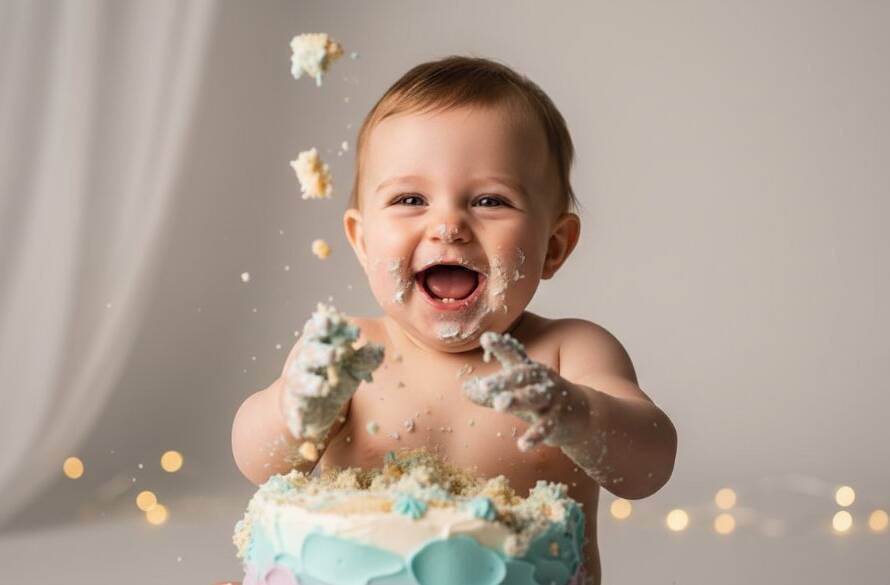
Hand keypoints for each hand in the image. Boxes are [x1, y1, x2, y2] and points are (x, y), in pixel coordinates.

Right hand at [282, 303, 383, 440]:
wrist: (312, 406)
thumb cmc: (335, 377)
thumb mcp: (354, 367)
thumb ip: (366, 357)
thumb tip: (379, 348)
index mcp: (320, 343)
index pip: (323, 329)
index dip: (335, 328)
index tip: (356, 332)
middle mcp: (305, 360)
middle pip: (311, 352)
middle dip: (322, 353)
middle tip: (337, 354)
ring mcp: (298, 383)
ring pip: (301, 380)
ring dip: (311, 384)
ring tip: (324, 388)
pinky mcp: (295, 406)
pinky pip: (294, 412)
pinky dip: (296, 419)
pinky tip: (301, 428)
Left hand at [463, 332, 587, 450]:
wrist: (583, 414)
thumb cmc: (540, 399)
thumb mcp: (516, 392)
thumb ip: (490, 392)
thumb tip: (464, 388)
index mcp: (528, 370)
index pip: (513, 354)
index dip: (501, 346)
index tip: (486, 338)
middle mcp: (540, 380)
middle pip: (521, 376)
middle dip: (502, 380)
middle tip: (484, 386)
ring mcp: (551, 398)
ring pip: (533, 397)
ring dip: (517, 400)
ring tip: (499, 405)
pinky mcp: (559, 419)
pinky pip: (546, 427)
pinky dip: (534, 436)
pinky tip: (522, 445)